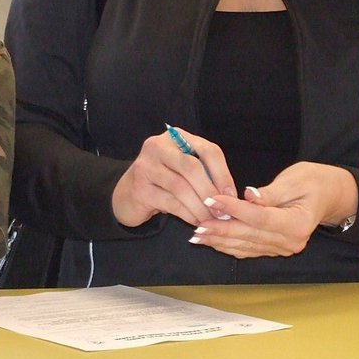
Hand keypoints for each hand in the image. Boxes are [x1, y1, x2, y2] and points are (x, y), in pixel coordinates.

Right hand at [112, 128, 236, 227]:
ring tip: (210, 219)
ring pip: (181, 187)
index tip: (231, 195)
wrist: (127, 195)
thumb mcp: (183, 170)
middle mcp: (158, 146)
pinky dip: (188, 214)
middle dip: (211, 192)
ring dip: (200, 207)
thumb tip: (230, 194)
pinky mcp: (140, 188)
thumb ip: (204, 173)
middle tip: (222, 212)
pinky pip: (171, 203)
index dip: (223, 173)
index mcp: (175, 137)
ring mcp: (146, 166)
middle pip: (193, 167)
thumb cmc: (163, 181)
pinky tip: (195, 221)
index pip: (207, 150)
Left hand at [188, 161, 357, 257]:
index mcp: (298, 223)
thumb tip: (248, 195)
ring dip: (221, 241)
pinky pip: (250, 249)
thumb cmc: (312, 182)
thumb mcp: (294, 180)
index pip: (259, 217)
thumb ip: (270, 192)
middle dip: (220, 230)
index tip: (211, 199)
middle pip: (249, 235)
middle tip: (197, 225)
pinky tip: (213, 240)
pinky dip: (230, 245)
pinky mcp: (276, 248)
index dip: (233, 209)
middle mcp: (291, 241)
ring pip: (247, 246)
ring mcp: (283, 248)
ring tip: (198, 235)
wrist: (329, 195)